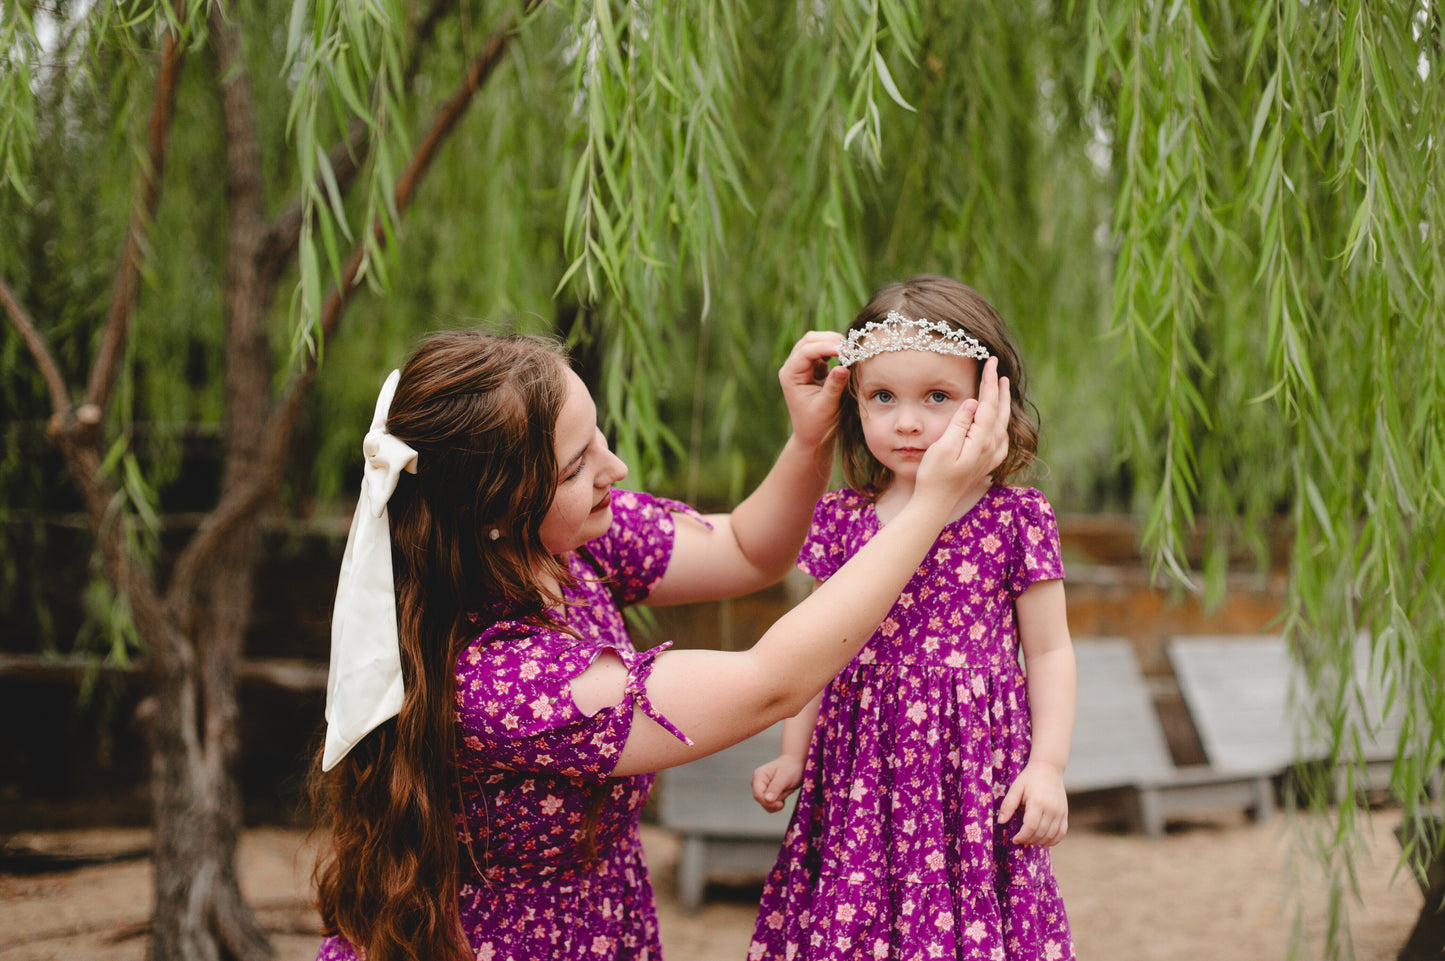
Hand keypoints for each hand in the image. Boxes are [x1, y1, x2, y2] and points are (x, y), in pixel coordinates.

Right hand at [751, 755, 804, 812]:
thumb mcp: (785, 777)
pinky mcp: (766, 794)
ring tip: (787, 789)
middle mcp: (757, 783)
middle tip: (788, 789)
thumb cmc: (790, 768)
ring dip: (780, 800)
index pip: (758, 795)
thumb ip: (775, 788)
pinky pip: (771, 805)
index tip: (781, 804)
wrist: (795, 764)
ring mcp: (761, 789)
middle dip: (777, 800)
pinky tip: (785, 792)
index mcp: (758, 776)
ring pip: (768, 804)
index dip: (768, 803)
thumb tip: (767, 800)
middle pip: (762, 801)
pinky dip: (780, 802)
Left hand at [778, 331, 848, 449]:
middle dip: (830, 340)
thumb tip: (844, 366)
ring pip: (816, 341)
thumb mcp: (827, 407)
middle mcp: (793, 367)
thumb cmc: (817, 424)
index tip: (845, 350)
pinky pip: (823, 350)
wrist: (812, 435)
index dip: (826, 347)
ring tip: (851, 351)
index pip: (806, 352)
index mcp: (790, 375)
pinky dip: (835, 349)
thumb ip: (834, 386)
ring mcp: (802, 365)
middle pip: (809, 340)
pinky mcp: (813, 367)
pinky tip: (847, 355)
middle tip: (851, 348)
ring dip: (833, 342)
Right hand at [914, 357, 1010, 505]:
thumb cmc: (934, 475)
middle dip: (999, 388)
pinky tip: (998, 420)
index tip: (989, 361)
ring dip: (1002, 403)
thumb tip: (974, 402)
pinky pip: (1001, 436)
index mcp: (982, 440)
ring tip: (1001, 387)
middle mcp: (992, 448)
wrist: (935, 503)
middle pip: (1000, 411)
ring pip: (1003, 423)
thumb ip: (960, 424)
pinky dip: (1001, 421)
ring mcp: (991, 457)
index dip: (989, 381)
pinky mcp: (986, 463)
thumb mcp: (943, 447)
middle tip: (996, 367)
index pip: (989, 403)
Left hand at [997, 760, 1068, 846]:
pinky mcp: (1065, 813)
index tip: (1015, 839)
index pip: (1030, 827)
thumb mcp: (1016, 788)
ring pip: (1051, 835)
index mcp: (1038, 802)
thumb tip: (1001, 822)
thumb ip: (1008, 805)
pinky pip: (1062, 832)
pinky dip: (1054, 841)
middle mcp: (1052, 809)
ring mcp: (1060, 812)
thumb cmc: (1029, 778)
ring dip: (1040, 842)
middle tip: (1020, 840)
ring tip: (1030, 841)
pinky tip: (1044, 842)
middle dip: (1029, 840)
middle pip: (1040, 833)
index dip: (1022, 836)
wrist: (1049, 768)